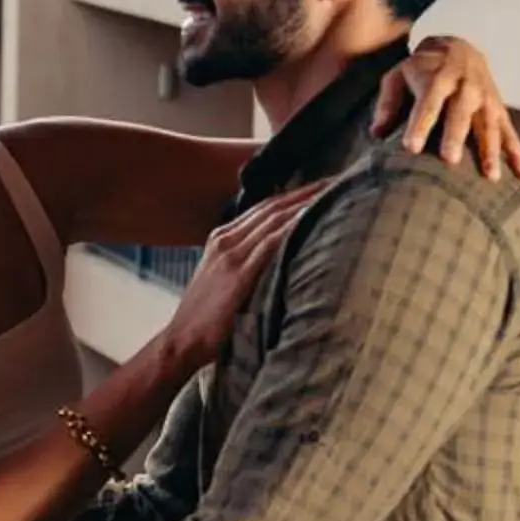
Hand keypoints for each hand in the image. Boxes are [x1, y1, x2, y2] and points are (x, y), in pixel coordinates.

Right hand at [161, 186, 323, 376]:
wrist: (181, 342)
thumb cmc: (206, 320)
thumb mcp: (223, 280)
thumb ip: (247, 264)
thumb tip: (282, 260)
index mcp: (222, 238)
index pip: (265, 207)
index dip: (295, 193)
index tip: (322, 184)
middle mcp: (226, 239)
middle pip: (273, 206)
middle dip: (307, 190)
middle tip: (338, 178)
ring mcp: (231, 254)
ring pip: (274, 218)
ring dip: (306, 202)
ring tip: (335, 190)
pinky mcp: (238, 274)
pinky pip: (270, 242)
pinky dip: (292, 226)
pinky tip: (313, 215)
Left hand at [375, 36, 519, 181]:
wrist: (459, 48)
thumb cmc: (422, 69)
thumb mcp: (399, 75)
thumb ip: (388, 103)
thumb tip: (376, 133)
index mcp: (437, 78)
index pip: (427, 103)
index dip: (419, 124)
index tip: (410, 148)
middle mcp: (465, 88)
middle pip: (460, 114)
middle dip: (456, 136)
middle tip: (450, 160)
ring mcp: (486, 99)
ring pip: (490, 126)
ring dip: (491, 150)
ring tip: (490, 177)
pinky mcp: (500, 110)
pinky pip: (511, 134)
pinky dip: (519, 156)